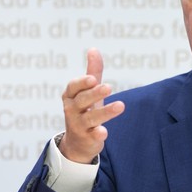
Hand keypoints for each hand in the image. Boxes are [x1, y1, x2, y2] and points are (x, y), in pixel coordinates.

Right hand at [59, 48, 124, 162]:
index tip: (93, 78)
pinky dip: (97, 134)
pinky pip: (92, 136)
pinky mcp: (87, 139)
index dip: (82, 83)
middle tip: (108, 87)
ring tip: (120, 105)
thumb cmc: (84, 111)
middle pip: (82, 101)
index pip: (73, 87)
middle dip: (94, 94)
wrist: (78, 143)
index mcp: (71, 96)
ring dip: (105, 112)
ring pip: (90, 118)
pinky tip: (104, 132)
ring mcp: (79, 126)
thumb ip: (93, 72)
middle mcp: (72, 110)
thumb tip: (93, 49)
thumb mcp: (88, 91)